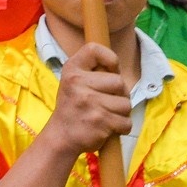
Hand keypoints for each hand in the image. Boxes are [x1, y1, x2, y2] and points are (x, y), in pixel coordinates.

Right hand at [40, 42, 132, 156]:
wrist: (61, 137)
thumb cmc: (72, 107)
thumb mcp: (73, 82)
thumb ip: (92, 72)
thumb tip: (117, 68)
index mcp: (72, 70)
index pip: (94, 49)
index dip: (110, 58)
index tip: (110, 70)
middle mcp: (78, 83)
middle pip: (119, 82)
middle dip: (120, 94)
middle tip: (108, 102)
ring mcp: (89, 102)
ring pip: (126, 104)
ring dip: (121, 113)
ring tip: (107, 116)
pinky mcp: (100, 121)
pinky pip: (126, 122)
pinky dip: (122, 127)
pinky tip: (109, 128)